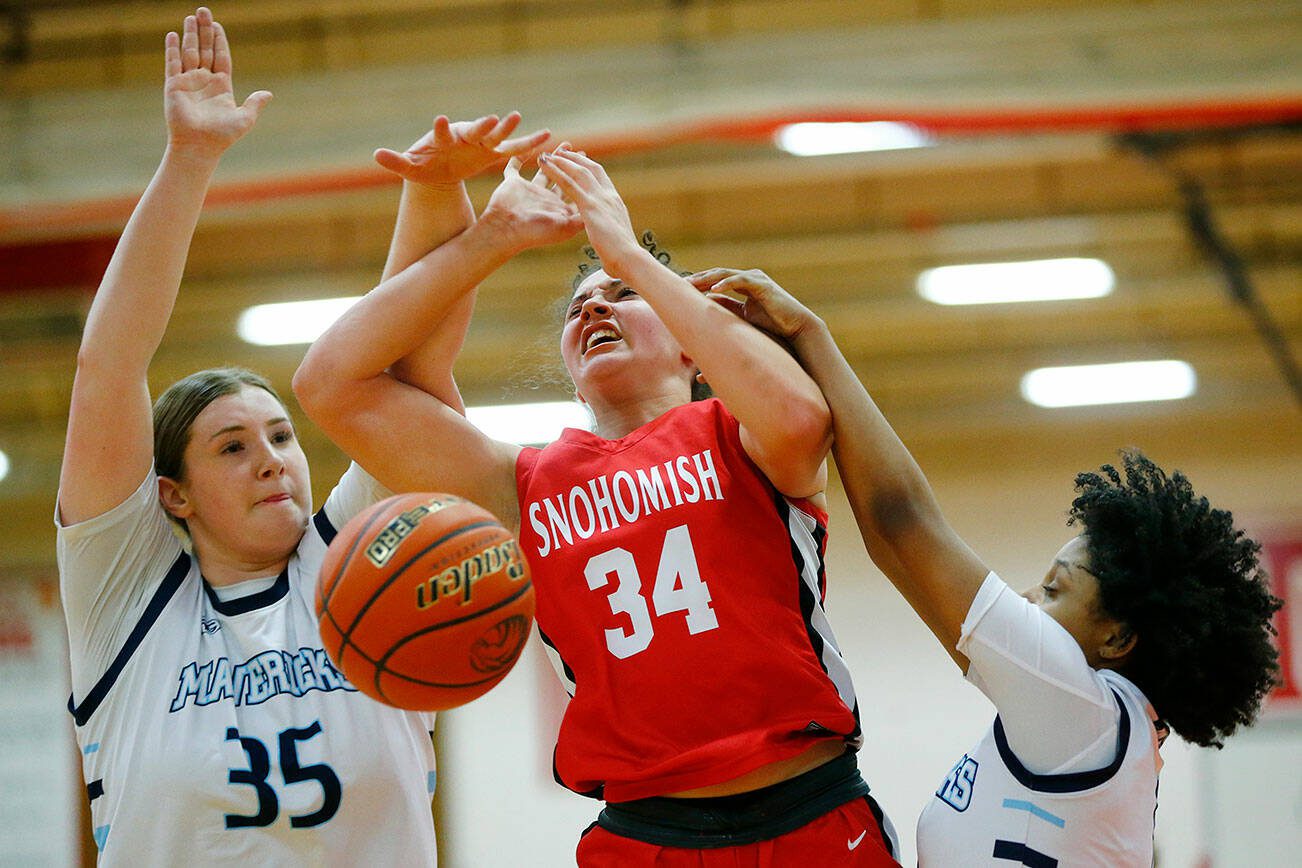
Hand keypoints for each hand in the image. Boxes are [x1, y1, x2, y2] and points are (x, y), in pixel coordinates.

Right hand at [164, 7, 270, 157]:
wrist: (200, 146)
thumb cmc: (223, 136)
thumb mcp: (245, 118)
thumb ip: (255, 104)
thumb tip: (268, 94)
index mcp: (221, 86)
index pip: (221, 56)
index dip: (219, 41)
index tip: (217, 25)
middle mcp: (204, 81)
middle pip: (205, 49)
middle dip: (204, 30)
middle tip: (203, 11)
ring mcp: (188, 82)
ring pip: (189, 52)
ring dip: (190, 34)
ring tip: (191, 17)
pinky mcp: (174, 86)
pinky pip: (172, 63)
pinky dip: (172, 49)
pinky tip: (173, 34)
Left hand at [374, 113, 550, 187]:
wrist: (439, 168)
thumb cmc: (425, 165)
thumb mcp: (410, 166)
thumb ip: (396, 161)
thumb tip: (376, 155)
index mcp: (444, 138)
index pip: (443, 132)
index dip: (442, 128)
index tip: (441, 121)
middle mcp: (465, 136)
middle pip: (475, 130)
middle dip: (482, 126)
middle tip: (491, 119)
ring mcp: (481, 143)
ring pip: (497, 136)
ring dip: (507, 127)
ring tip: (517, 117)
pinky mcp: (493, 153)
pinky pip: (514, 149)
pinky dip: (529, 143)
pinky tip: (546, 136)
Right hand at [478, 153, 582, 252]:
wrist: (504, 231)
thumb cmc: (534, 232)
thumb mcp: (564, 228)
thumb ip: (581, 218)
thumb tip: (600, 211)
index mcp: (558, 208)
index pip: (574, 190)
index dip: (582, 178)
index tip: (591, 165)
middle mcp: (545, 199)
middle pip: (562, 178)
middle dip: (571, 166)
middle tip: (581, 152)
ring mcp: (529, 191)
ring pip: (543, 170)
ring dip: (553, 158)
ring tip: (564, 144)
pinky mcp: (512, 183)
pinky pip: (514, 167)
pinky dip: (518, 156)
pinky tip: (527, 147)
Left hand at [536, 148, 641, 274]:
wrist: (629, 258)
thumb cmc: (624, 255)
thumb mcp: (617, 237)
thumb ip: (611, 231)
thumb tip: (610, 239)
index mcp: (615, 202)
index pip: (601, 177)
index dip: (589, 166)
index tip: (579, 160)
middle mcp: (608, 195)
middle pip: (590, 168)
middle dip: (575, 158)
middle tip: (561, 151)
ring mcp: (599, 198)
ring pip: (578, 172)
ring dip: (562, 161)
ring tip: (547, 155)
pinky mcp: (589, 205)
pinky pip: (568, 183)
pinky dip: (555, 171)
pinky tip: (543, 164)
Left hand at [687, 268, 817, 340]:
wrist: (797, 328)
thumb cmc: (772, 325)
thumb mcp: (744, 316)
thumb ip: (727, 307)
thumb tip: (706, 304)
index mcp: (744, 285)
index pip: (717, 280)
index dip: (700, 282)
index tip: (682, 289)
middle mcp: (749, 279)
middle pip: (718, 274)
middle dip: (699, 278)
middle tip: (680, 283)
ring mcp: (756, 280)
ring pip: (727, 275)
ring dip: (707, 278)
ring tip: (691, 284)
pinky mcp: (763, 285)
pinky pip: (741, 281)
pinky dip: (727, 284)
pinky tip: (713, 290)